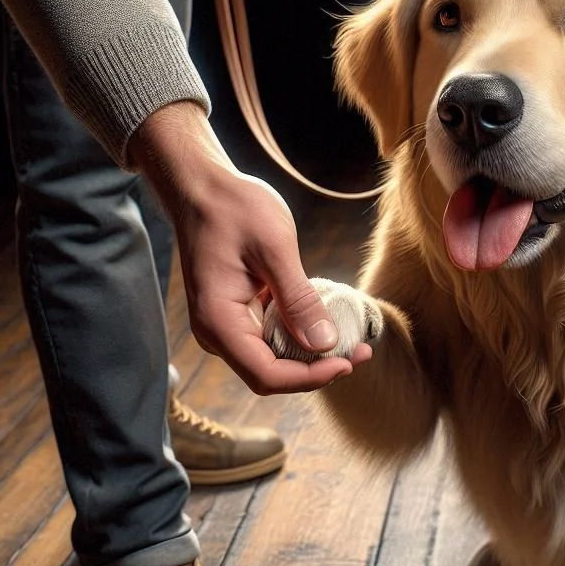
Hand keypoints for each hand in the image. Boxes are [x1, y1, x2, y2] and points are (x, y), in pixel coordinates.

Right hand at [127, 102, 372, 394]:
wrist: (203, 188)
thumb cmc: (234, 209)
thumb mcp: (274, 249)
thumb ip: (298, 300)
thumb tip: (325, 345)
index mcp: (219, 322)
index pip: (266, 375)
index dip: (310, 377)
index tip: (348, 361)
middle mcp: (218, 333)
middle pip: (272, 375)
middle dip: (318, 370)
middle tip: (361, 351)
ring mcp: (227, 326)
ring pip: (274, 361)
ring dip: (313, 356)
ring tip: (353, 339)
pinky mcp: (239, 315)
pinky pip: (273, 339)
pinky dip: (302, 335)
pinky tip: (329, 320)